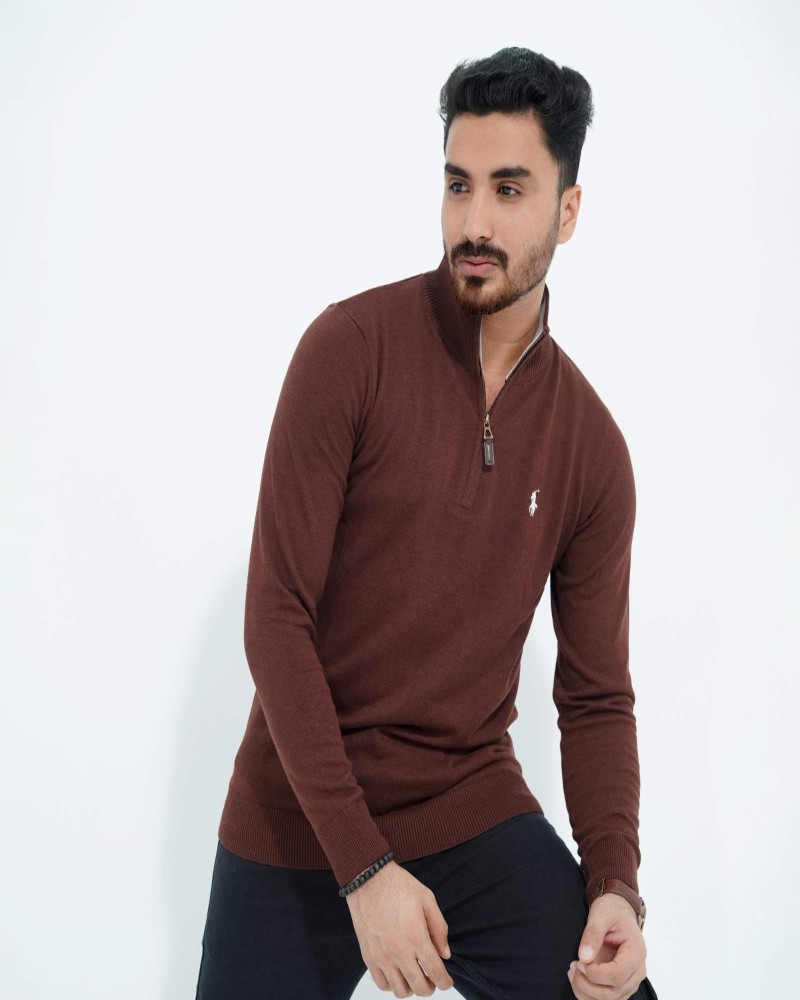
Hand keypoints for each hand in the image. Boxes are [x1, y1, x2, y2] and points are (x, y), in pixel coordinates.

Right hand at [345, 861, 454, 996]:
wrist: (368, 879)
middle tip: (432, 979)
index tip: (447, 982)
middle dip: (430, 987)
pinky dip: (392, 984)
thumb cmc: (398, 886)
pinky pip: (382, 984)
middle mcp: (399, 951)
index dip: (445, 982)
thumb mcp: (427, 899)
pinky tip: (397, 972)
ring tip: (414, 976)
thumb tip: (445, 954)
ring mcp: (381, 956)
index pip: (435, 972)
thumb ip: (439, 928)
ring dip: (411, 988)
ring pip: (400, 991)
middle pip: (420, 987)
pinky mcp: (368, 956)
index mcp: (416, 937)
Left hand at [567, 892, 646, 999]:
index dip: (596, 974)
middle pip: (613, 992)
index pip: (618, 975)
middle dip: (587, 984)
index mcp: (636, 952)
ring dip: (585, 991)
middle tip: (573, 964)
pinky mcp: (620, 984)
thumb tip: (584, 957)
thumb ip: (592, 934)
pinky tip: (577, 976)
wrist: (618, 912)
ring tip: (573, 969)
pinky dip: (587, 993)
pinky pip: (605, 998)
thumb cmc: (612, 911)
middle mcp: (637, 971)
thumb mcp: (601, 914)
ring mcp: (629, 980)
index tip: (580, 961)